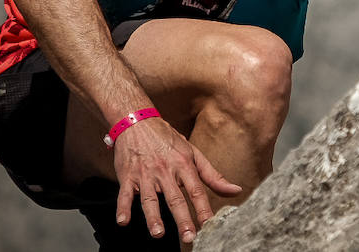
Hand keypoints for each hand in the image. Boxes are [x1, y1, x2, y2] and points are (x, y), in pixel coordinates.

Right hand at [112, 117, 242, 242]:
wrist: (138, 122)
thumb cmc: (168, 140)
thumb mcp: (193, 153)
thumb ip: (212, 175)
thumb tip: (235, 190)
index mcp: (184, 165)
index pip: (196, 190)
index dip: (204, 208)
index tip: (209, 224)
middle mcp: (165, 171)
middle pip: (175, 198)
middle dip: (182, 218)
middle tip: (188, 236)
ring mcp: (145, 174)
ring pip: (150, 198)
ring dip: (153, 217)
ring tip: (158, 233)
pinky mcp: (127, 176)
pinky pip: (124, 194)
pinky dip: (122, 208)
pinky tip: (123, 221)